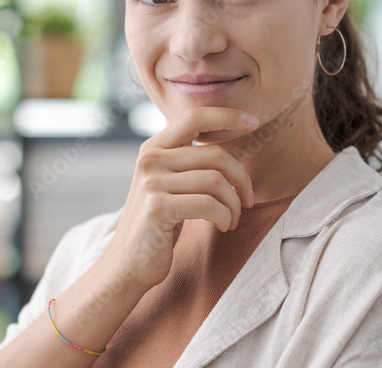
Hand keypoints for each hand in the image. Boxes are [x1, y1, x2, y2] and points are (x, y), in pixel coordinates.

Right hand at [99, 106, 257, 291]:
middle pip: (215, 155)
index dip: (227, 116)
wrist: (127, 265)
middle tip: (248, 201)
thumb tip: (228, 139)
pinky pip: (209, 204)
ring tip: (232, 219)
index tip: (253, 122)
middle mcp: (150, 159)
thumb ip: (187, 161)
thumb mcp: (168, 184)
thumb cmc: (158, 225)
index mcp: (153, 148)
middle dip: (241, 178)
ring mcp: (151, 182)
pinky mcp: (158, 207)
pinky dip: (224, 217)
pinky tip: (223, 226)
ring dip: (234, 204)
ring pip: (216, 181)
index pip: (194, 117)